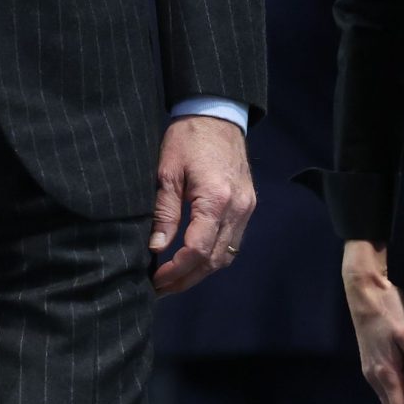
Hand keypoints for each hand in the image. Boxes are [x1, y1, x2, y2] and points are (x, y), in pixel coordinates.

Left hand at [149, 115, 256, 296]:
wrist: (217, 115)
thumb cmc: (188, 138)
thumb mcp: (167, 172)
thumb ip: (165, 212)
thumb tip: (157, 247)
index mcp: (216, 200)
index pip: (197, 250)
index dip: (176, 270)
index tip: (156, 278)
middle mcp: (237, 208)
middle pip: (214, 260)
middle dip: (187, 278)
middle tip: (161, 288)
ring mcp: (246, 208)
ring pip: (226, 255)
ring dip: (201, 272)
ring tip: (175, 279)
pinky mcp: (248, 205)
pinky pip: (233, 241)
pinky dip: (213, 256)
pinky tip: (194, 260)